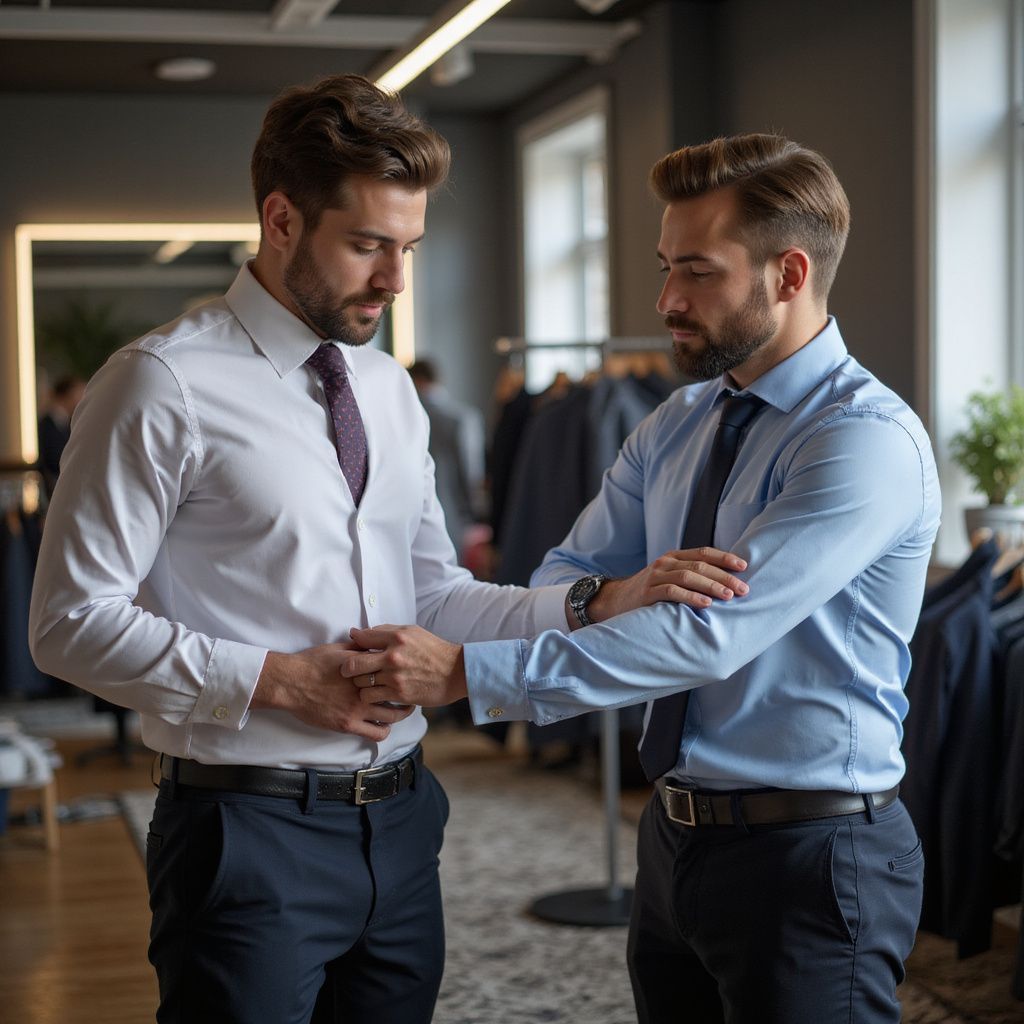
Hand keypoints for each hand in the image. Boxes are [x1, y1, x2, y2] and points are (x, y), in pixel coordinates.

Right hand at [251, 643, 414, 740]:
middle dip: (408, 695)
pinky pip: (376, 733)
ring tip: (400, 712)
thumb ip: (360, 648)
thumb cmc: (312, 663)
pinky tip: (382, 726)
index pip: (394, 671)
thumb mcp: (339, 648)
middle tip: (412, 696)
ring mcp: (357, 708)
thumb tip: (376, 642)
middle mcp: (364, 688)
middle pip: (399, 694)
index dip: (405, 673)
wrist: (291, 682)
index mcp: (364, 668)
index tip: (409, 675)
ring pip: (392, 716)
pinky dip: (383, 731)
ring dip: (399, 715)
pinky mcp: (348, 724)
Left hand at [343, 625, 467, 708]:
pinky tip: (377, 693)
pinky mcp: (399, 694)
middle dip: (347, 668)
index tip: (353, 650)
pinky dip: (370, 696)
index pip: (361, 638)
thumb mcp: (413, 632)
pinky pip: (371, 697)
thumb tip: (359, 633)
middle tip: (349, 671)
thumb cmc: (433, 651)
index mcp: (397, 637)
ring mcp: (395, 676)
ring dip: (360, 683)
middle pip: (353, 663)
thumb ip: (386, 631)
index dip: (353, 645)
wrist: (456, 672)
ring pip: (360, 682)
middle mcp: (393, 656)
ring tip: (366, 683)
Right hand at [581, 547, 749, 626]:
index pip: (703, 553)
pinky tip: (706, 603)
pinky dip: (691, 597)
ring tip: (728, 596)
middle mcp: (665, 562)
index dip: (724, 558)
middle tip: (743, 589)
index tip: (744, 566)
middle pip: (700, 565)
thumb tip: (725, 584)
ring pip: (688, 576)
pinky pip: (672, 592)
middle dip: (724, 576)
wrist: (614, 601)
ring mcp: (655, 576)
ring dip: (711, 585)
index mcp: (673, 557)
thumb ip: (690, 577)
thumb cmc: (649, 592)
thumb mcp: (668, 578)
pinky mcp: (648, 592)